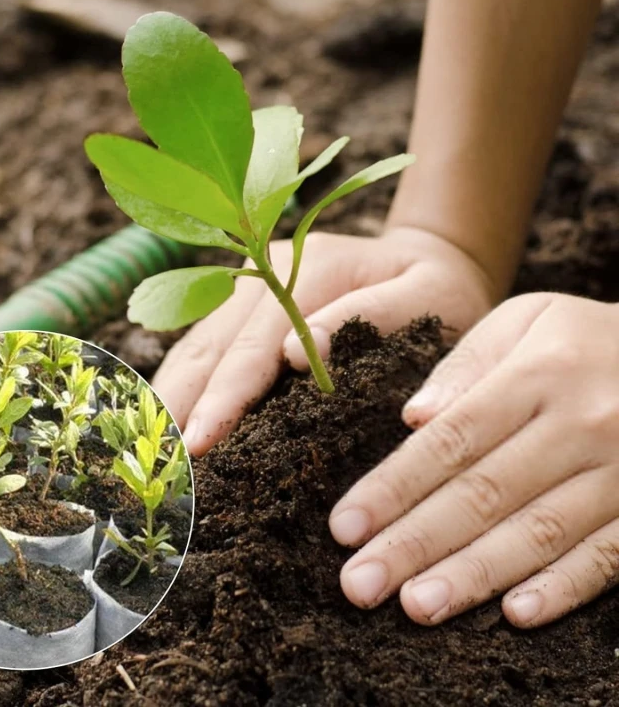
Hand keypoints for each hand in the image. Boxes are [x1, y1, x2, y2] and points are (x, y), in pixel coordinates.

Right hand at [153, 226, 494, 455]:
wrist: (430, 260)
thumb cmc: (439, 291)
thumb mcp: (431, 298)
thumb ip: (376, 315)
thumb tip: (297, 356)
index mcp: (312, 268)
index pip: (255, 345)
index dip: (224, 397)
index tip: (197, 444)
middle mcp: (267, 270)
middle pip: (211, 343)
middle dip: (182, 403)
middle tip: (156, 461)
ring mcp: (251, 283)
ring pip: (197, 343)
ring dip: (171, 394)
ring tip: (149, 446)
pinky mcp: (245, 303)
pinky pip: (204, 344)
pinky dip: (183, 382)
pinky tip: (167, 416)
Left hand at [331, 293, 618, 627]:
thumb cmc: (581, 337)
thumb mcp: (524, 320)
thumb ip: (465, 364)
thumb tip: (413, 418)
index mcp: (536, 375)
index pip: (451, 441)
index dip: (394, 488)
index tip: (344, 527)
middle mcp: (580, 425)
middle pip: (484, 494)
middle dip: (415, 543)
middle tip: (360, 585)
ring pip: (539, 533)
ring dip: (474, 575)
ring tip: (416, 606)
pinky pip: (609, 556)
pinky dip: (564, 588)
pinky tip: (515, 616)